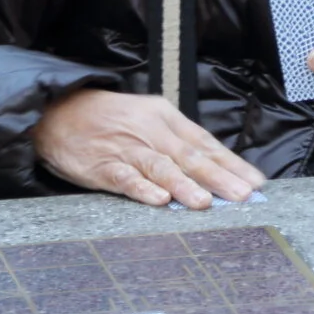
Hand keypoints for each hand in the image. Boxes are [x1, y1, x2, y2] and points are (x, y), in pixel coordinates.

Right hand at [33, 88, 266, 209]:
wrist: (58, 111)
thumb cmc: (109, 119)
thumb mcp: (148, 119)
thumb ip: (178, 143)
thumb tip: (216, 171)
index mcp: (164, 117)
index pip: (204, 142)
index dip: (231, 163)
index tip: (255, 182)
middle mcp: (149, 131)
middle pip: (189, 155)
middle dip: (218, 177)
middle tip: (242, 196)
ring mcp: (125, 148)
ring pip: (160, 167)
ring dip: (184, 185)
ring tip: (205, 202)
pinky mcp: (101, 165)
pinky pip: (125, 178)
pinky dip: (142, 189)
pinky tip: (159, 201)